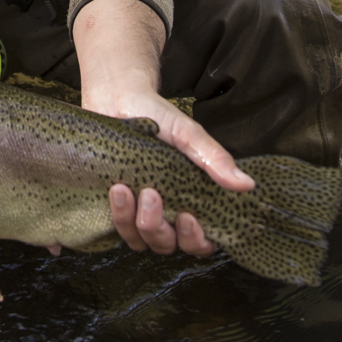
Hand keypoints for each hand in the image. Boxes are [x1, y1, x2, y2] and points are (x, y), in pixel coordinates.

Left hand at [73, 0, 253, 259]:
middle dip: (157, 227)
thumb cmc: (157, 116)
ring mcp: (131, 212)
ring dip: (129, 220)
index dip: (195, 239)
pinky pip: (100, 229)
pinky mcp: (102, 205)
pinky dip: (96, 226)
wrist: (116, 97)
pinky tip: (95, 211)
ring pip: (134, 239)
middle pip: (163, 244)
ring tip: (121, 189)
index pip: (197, 242)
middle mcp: (160, 214)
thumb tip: (247, 185)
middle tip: (150, 195)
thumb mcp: (187, 134)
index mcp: (186, 203)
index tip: (188, 216)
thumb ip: (213, 158)